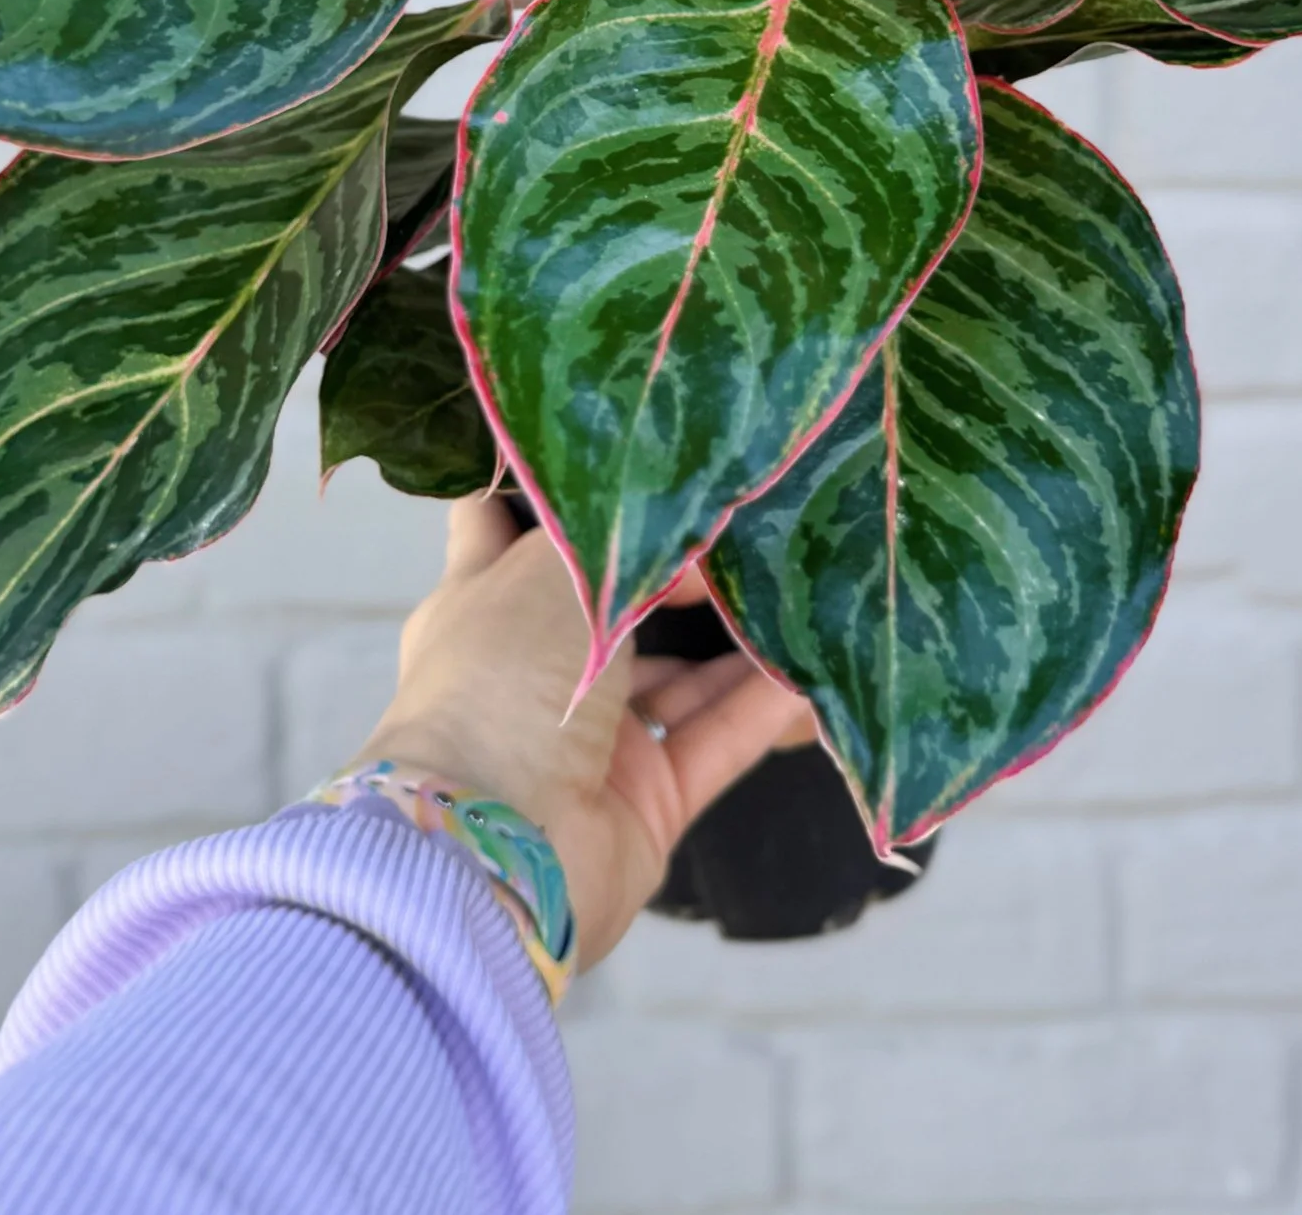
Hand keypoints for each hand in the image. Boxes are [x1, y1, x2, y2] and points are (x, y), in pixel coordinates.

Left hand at [344, 496, 817, 972]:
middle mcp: (535, 669)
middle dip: (676, 569)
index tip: (621, 453)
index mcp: (484, 605)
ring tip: (808, 586)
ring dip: (740, 640)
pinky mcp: (645, 802)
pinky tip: (817, 672)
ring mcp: (591, 741)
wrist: (495, 847)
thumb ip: (629, 540)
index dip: (555, 492)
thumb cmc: (500, 680)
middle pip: (613, 604)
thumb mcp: (552, 568)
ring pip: (679, 677)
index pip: (508, 528)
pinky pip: (717, 741)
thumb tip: (698, 544)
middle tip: (753, 516)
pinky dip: (765, 710)